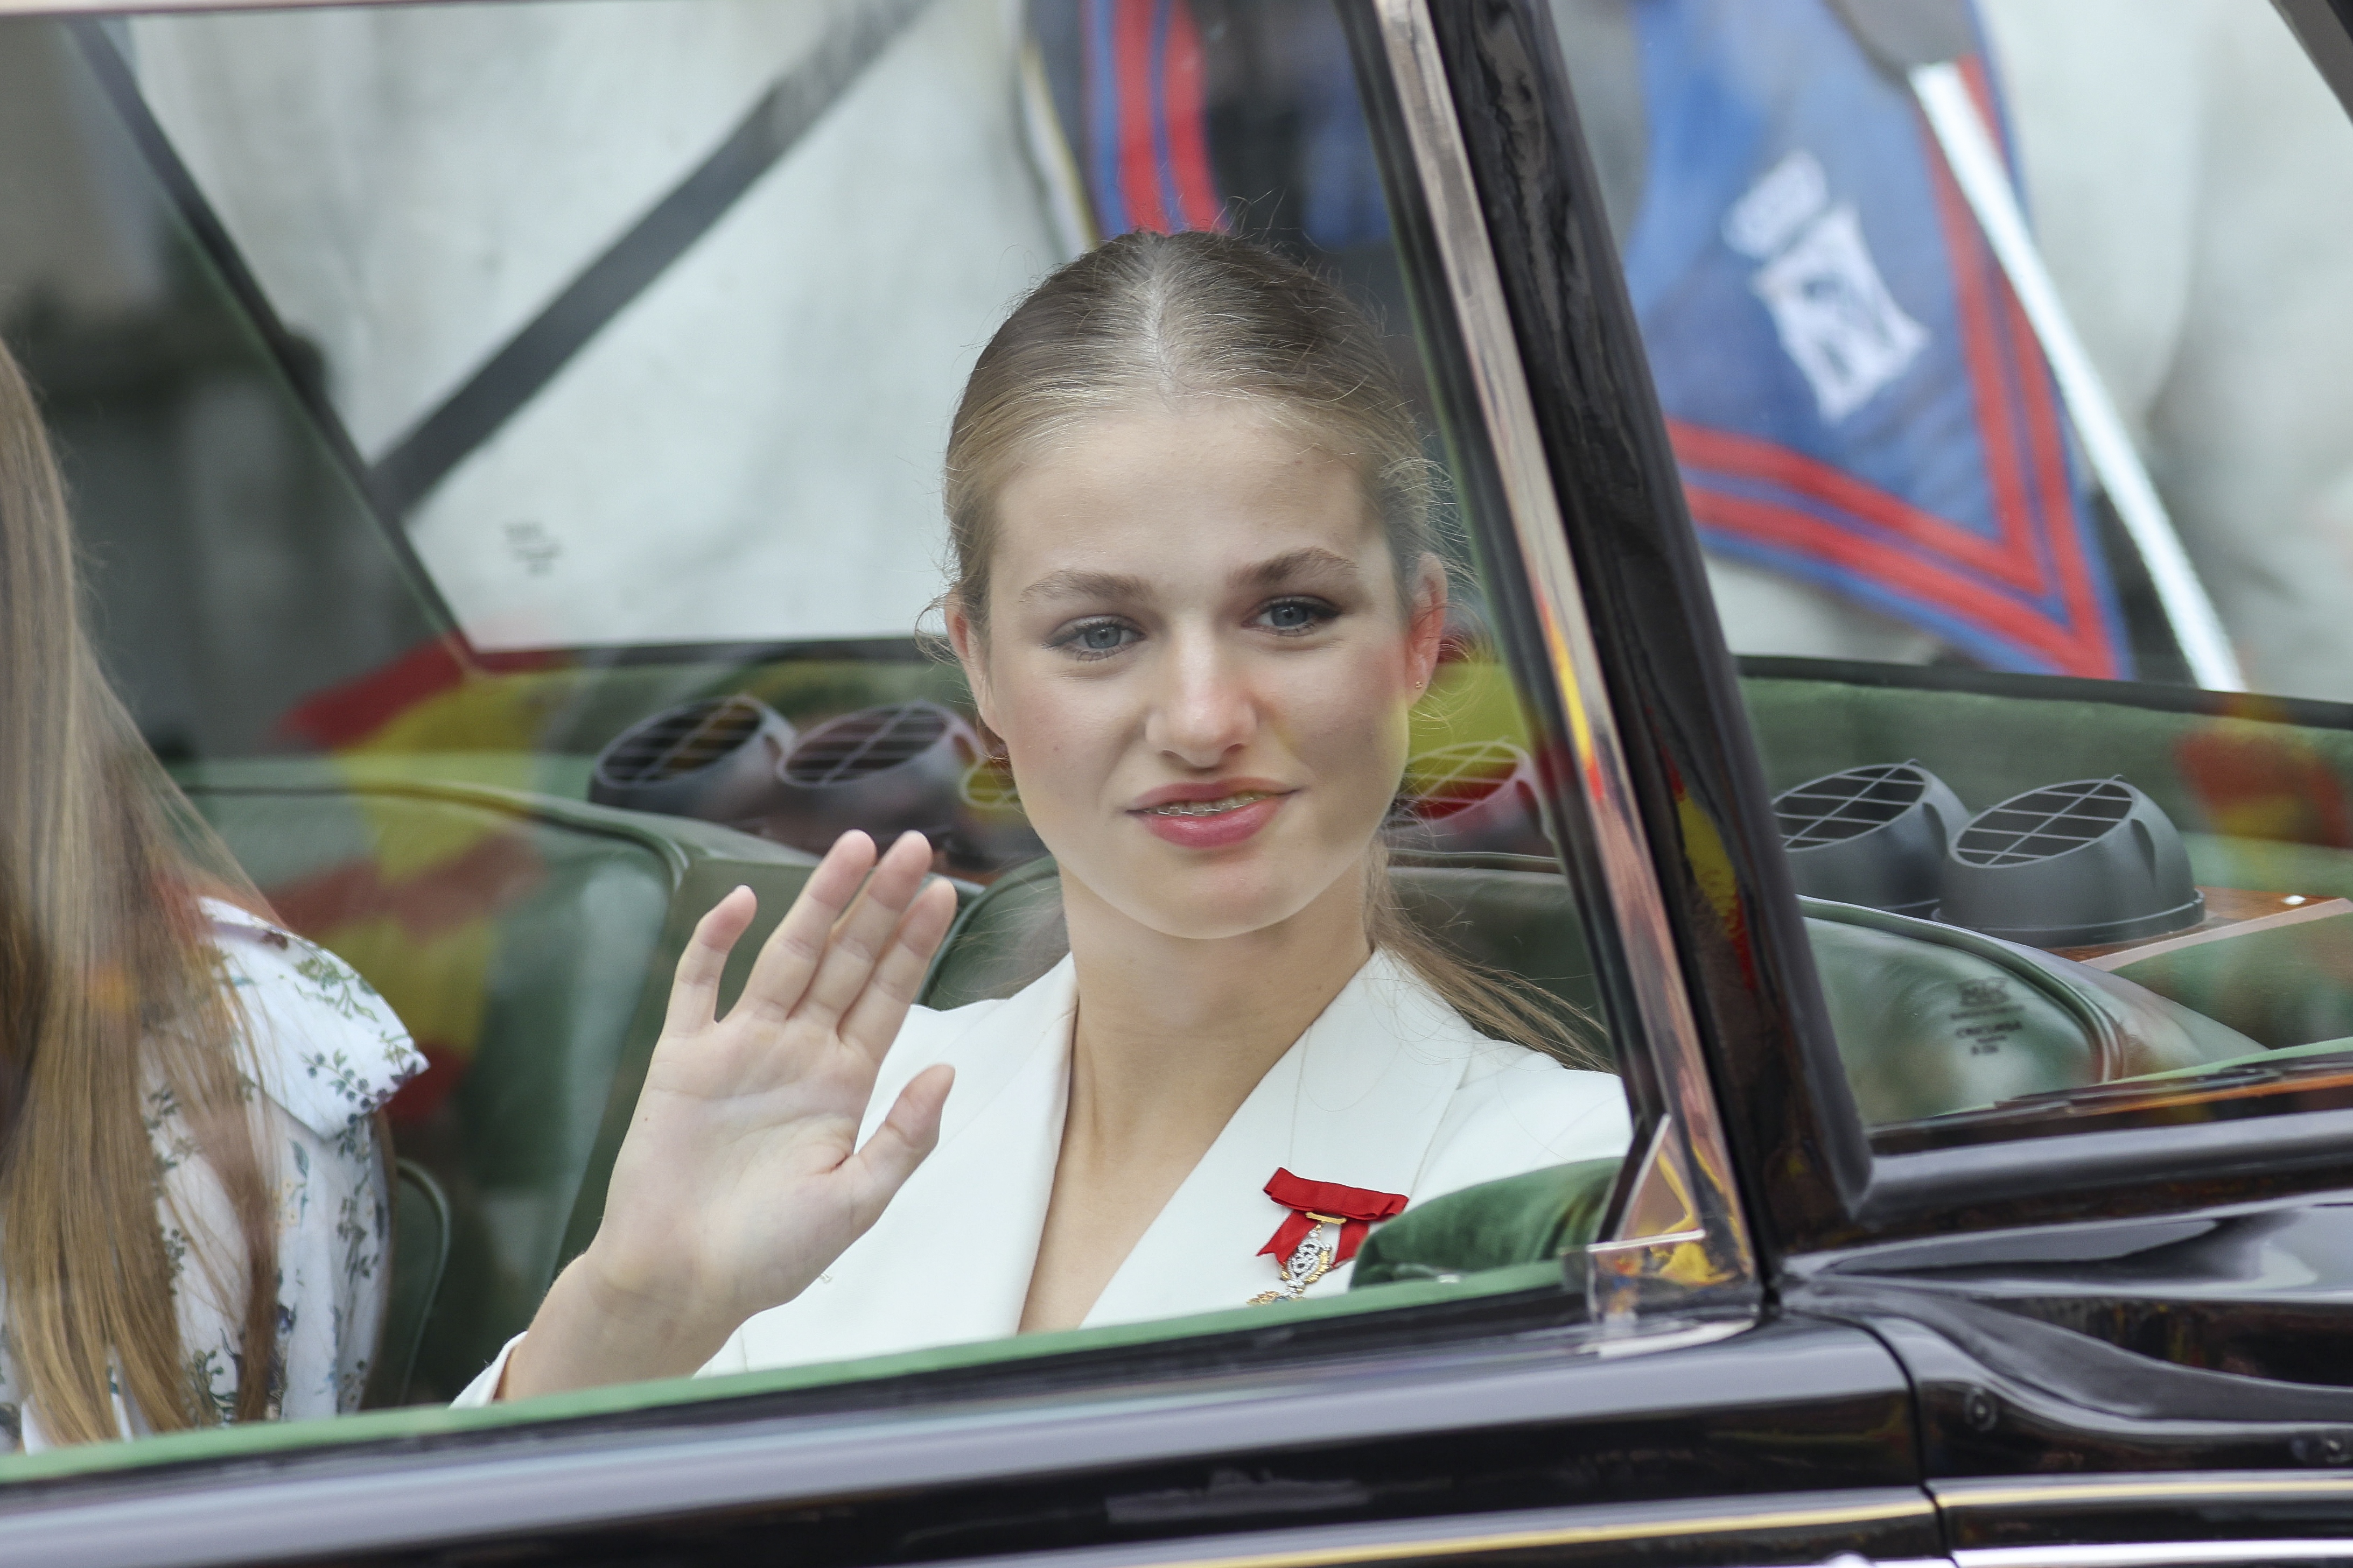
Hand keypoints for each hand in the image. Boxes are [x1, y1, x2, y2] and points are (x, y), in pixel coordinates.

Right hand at [505, 830, 959, 1396]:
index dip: (915, 943)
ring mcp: (740, 1049)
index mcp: (844, 1083)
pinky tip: (743, 901)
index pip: (889, 995)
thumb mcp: (858, 1202)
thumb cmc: (769, 1255)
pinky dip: (716, 941)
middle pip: (847, 960)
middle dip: (880, 904)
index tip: (945, 891)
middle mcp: (797, 1053)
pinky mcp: (683, 1059)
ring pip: (786, 958)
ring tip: (854, 848)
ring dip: (819, 903)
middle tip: (914, 845)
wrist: (679, 1281)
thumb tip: (949, 1068)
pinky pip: (698, 986)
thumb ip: (906, 1136)